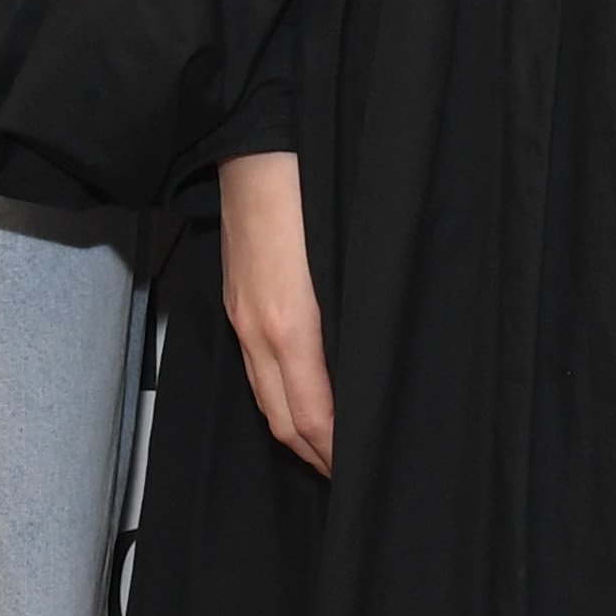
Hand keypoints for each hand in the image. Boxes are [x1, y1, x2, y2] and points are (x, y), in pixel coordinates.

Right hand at [219, 148, 334, 476]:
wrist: (254, 135)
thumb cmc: (312, 184)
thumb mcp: (350, 253)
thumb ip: (363, 314)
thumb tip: (378, 368)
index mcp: (291, 323)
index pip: (311, 414)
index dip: (336, 453)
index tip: (363, 476)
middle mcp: (257, 328)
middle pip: (281, 418)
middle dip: (315, 456)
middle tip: (352, 479)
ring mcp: (241, 314)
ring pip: (264, 396)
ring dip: (296, 432)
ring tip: (331, 451)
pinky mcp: (237, 298)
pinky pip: (255, 366)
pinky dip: (279, 397)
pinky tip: (304, 397)